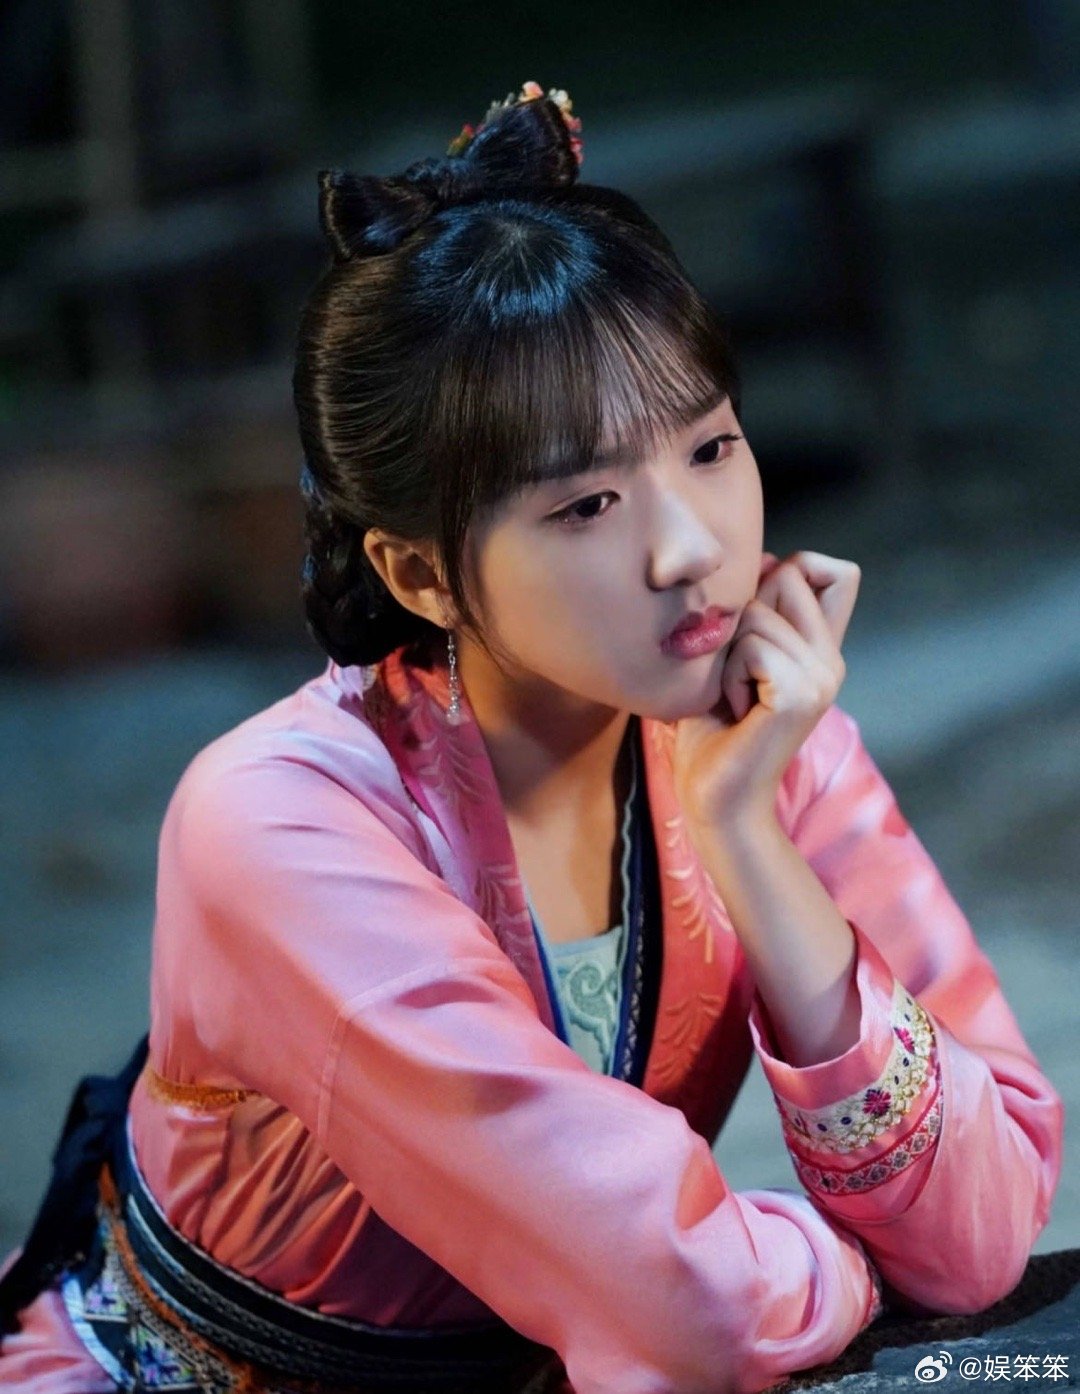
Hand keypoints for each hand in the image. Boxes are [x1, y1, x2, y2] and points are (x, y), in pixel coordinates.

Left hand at [672, 550, 859, 832]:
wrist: (715, 798)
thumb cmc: (712, 730)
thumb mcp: (731, 657)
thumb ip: (756, 614)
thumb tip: (764, 558)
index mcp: (822, 650)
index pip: (838, 572)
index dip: (793, 570)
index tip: (756, 618)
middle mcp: (832, 660)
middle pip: (789, 574)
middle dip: (744, 615)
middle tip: (738, 674)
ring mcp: (823, 676)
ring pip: (758, 611)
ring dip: (728, 653)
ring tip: (734, 697)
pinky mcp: (802, 692)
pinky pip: (750, 646)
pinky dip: (728, 675)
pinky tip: (735, 710)